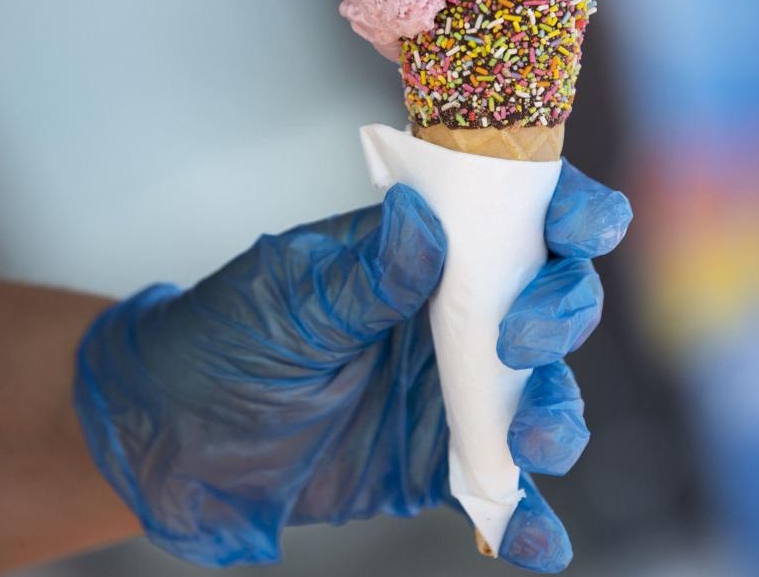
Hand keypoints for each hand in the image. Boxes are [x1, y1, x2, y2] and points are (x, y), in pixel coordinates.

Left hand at [74, 161, 631, 570]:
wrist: (177, 437)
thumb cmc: (227, 338)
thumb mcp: (286, 298)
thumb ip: (360, 275)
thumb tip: (422, 221)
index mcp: (428, 251)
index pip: (521, 216)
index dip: (572, 214)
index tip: (581, 228)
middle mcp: (459, 317)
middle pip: (553, 303)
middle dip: (561, 315)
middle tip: (517, 342)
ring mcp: (456, 396)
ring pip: (545, 399)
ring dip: (559, 419)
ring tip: (532, 445)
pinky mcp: (439, 469)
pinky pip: (503, 496)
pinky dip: (531, 522)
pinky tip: (541, 544)